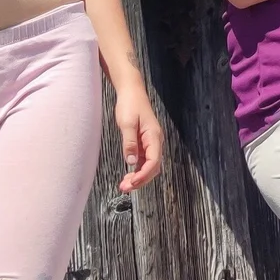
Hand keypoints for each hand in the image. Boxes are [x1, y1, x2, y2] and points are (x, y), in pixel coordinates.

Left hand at [114, 76, 163, 192]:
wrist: (131, 91)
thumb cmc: (130, 104)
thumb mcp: (127, 123)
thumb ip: (129, 143)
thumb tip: (132, 162)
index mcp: (154, 137)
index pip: (153, 162)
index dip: (143, 175)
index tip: (131, 183)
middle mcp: (155, 141)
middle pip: (153, 167)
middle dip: (141, 180)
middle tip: (125, 188)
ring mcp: (150, 142)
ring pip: (149, 165)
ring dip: (139, 177)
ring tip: (125, 185)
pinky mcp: (144, 142)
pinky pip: (144, 160)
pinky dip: (137, 169)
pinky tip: (128, 174)